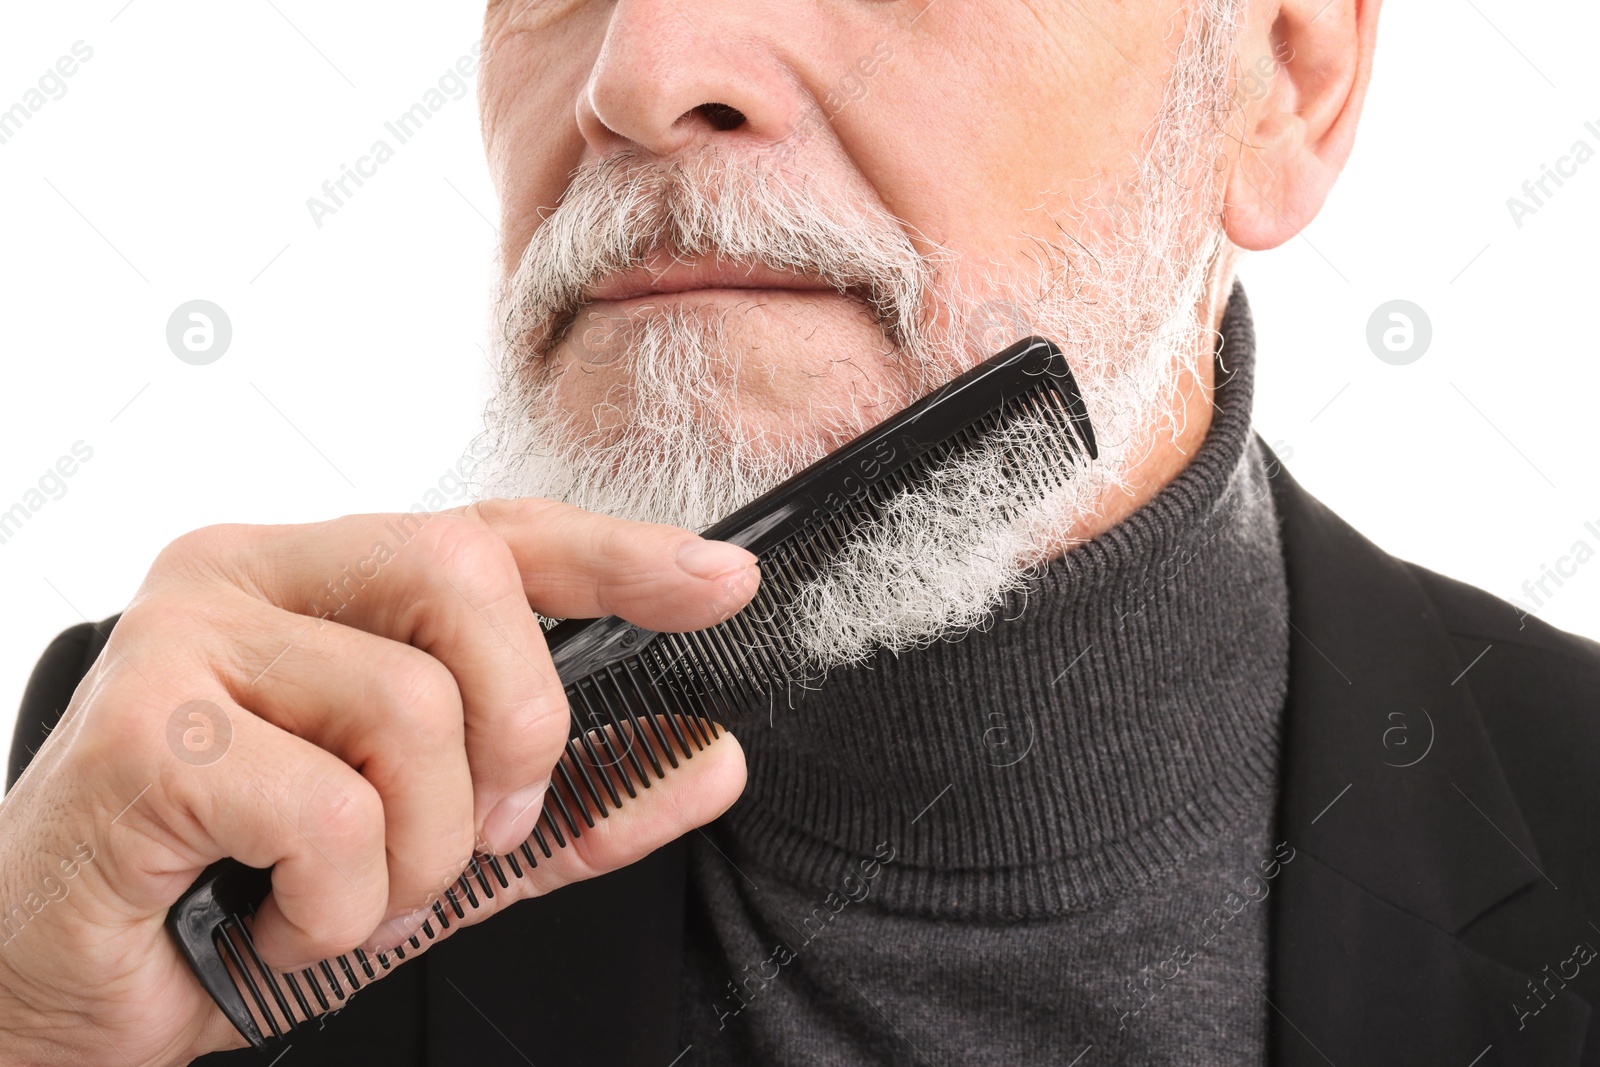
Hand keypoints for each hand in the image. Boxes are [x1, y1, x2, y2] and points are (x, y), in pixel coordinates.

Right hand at [0, 498, 757, 1065]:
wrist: (61, 986)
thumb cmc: (240, 890)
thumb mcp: (436, 847)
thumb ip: (569, 807)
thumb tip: (707, 763)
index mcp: (322, 578)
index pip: (496, 531)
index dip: (617, 551)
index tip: (724, 580)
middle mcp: (252, 573)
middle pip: (468, 578)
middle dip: (519, 731)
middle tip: (478, 833)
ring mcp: (188, 636)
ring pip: (412, 709)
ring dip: (420, 854)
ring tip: (348, 898)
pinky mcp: (140, 728)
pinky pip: (330, 809)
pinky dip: (338, 903)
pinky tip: (279, 920)